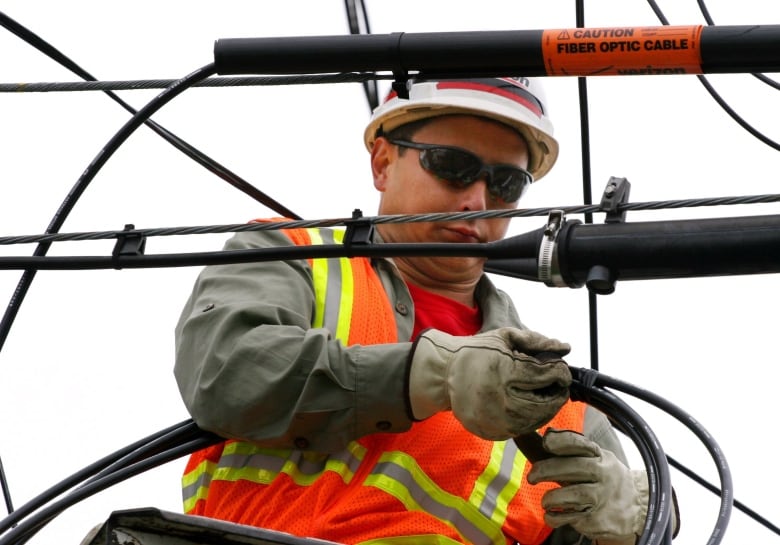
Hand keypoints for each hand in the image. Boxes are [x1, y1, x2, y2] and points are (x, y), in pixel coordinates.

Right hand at [408, 327, 571, 439]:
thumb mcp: (504, 337)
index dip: (560, 372)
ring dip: (548, 408)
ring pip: (535, 420)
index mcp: (503, 371)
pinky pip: (521, 430)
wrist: (445, 374)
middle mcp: (498, 399)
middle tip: (560, 386)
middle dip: (558, 394)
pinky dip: (532, 420)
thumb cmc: (477, 352)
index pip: (544, 375)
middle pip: (544, 402)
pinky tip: (531, 407)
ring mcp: (494, 420)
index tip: (562, 370)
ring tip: (547, 396)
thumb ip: (536, 341)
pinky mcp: (490, 432)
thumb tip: (565, 348)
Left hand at [527, 429, 648, 543]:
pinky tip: (550, 514)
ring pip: (573, 495)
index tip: (545, 442)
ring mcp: (602, 498)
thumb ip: (573, 450)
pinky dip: (555, 517)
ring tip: (545, 501)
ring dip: (551, 498)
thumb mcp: (598, 458)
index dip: (561, 441)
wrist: (638, 506)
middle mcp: (603, 475)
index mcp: (601, 457)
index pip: (581, 445)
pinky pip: (570, 518)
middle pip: (573, 468)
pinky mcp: (598, 519)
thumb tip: (546, 436)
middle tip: (532, 477)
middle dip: (547, 470)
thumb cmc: (606, 477)